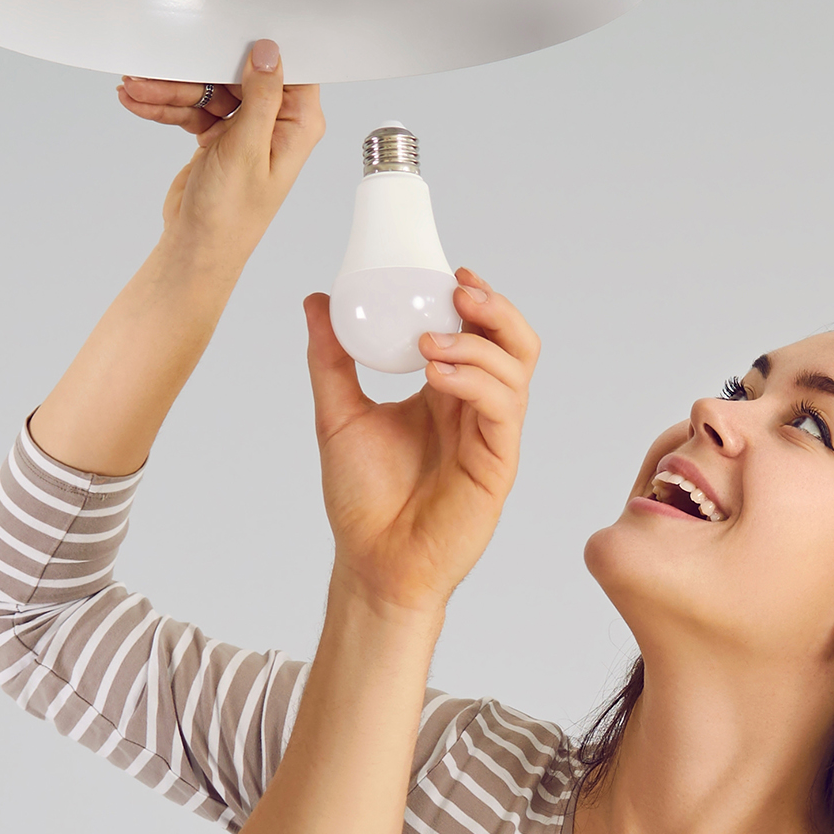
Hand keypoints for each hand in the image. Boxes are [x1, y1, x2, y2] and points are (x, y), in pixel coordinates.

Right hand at [114, 41, 324, 281]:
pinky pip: (190, 108)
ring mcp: (244, 128)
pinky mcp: (218, 135)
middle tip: (154, 68)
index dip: (256, 47)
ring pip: (206, 91)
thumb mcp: (246, 149)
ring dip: (168, 89)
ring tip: (134, 87)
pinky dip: (164, 105)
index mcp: (296, 124)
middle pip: (235, 75)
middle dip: (192, 73)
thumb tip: (269, 52)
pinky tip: (136, 101)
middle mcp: (274, 122)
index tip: (226, 30)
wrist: (197, 246)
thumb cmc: (231, 214)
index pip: (285, 69)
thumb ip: (260, 98)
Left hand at [302, 272, 538, 617]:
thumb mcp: (337, 414)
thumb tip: (317, 301)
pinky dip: (476, 381)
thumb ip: (330, 359)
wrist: (372, 561)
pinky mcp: (497, 464)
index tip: (450, 272)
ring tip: (430, 342)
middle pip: (514, 343)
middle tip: (458, 291)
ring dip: (478, 344)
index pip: (481, 332)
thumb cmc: (362, 499)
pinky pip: (502, 409)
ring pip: (516, 370)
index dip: (477, 298)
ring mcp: (490, 436)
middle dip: (495, 309)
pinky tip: (440, 376)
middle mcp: (476, 409)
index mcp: (448, 392)